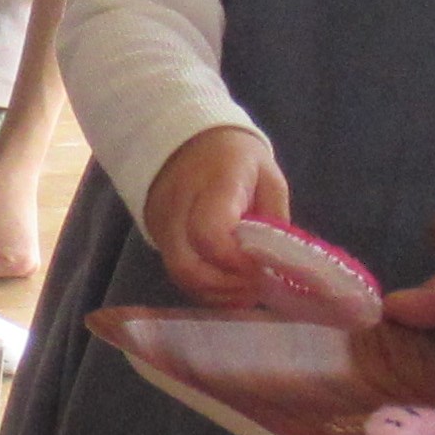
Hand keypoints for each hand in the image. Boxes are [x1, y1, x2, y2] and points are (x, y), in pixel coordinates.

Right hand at [136, 123, 295, 303]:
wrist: (187, 141)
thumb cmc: (235, 158)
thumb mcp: (268, 176)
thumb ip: (274, 219)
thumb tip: (276, 265)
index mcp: (213, 184)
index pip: (210, 234)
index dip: (236, 263)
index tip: (261, 269)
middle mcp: (178, 208)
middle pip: (187, 267)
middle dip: (225, 288)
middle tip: (254, 288)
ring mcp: (162, 226)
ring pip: (180, 277)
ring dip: (216, 293)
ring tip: (244, 291)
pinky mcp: (158, 239)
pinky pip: (178, 274)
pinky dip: (204, 289)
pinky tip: (227, 286)